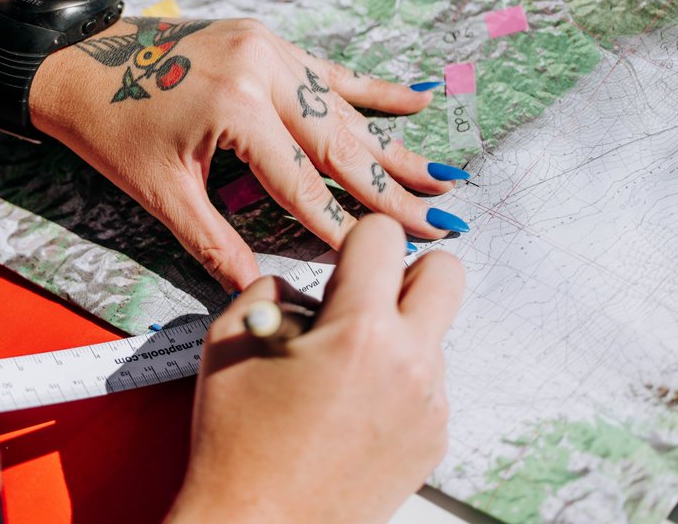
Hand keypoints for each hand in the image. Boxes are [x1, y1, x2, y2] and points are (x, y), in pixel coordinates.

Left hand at [30, 16, 464, 290]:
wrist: (75, 60)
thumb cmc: (108, 126)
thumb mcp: (158, 191)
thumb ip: (214, 241)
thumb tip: (253, 290)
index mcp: (236, 108)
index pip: (303, 184)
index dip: (344, 226)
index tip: (388, 256)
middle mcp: (263, 70)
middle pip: (340, 144)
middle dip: (390, 190)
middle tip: (441, 222)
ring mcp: (268, 49)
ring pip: (342, 109)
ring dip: (392, 146)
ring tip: (443, 176)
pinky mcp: (265, 41)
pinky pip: (327, 70)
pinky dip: (371, 89)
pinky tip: (418, 99)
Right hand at [166, 216, 464, 523]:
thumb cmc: (238, 441)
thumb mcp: (231, 336)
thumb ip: (274, 285)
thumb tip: (309, 284)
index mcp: (359, 331)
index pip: (384, 235)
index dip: (354, 240)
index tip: (338, 265)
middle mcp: (409, 364)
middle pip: (446, 273)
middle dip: (405, 271)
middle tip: (362, 298)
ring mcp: (429, 405)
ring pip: (433, 331)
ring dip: (396, 332)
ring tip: (340, 371)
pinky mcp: (433, 438)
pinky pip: (427, 381)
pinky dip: (395, 379)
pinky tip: (350, 406)